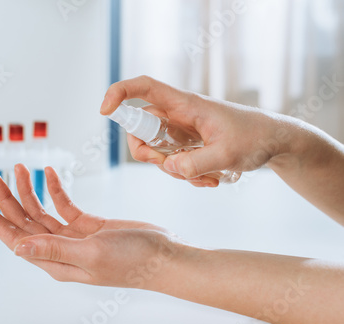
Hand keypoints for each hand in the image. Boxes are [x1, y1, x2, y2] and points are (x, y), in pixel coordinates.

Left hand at [0, 164, 186, 288]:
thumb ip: (53, 249)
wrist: (162, 257)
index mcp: (55, 261)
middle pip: (24, 221)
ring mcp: (73, 237)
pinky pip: (64, 205)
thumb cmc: (132, 261)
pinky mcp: (88, 225)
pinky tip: (49, 174)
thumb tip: (16, 248)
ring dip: (29, 190)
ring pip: (41, 211)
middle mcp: (60, 249)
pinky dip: (56, 189)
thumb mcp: (91, 254)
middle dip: (6, 198)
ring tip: (19, 167)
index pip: (15, 239)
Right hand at [100, 76, 292, 186]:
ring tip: (207, 178)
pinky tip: (211, 180)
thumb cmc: (256, 137)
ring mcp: (182, 132)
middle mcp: (178, 116)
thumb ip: (196, 164)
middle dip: (147, 152)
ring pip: (157, 150)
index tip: (105, 110)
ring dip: (174, 170)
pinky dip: (186, 175)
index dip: (119, 93)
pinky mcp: (188, 146)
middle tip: (166, 165)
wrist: (275, 142)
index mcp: (185, 105)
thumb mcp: (228, 154)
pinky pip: (174, 163)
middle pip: (141, 128)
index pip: (144, 88)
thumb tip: (169, 168)